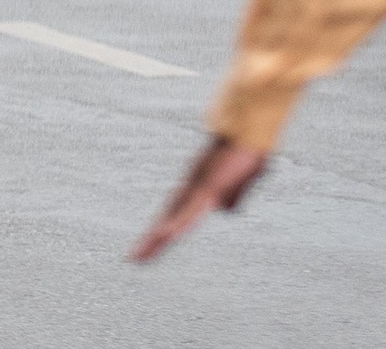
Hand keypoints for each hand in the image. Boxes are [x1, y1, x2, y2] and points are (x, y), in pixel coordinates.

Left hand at [130, 136, 267, 262]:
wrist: (252, 126)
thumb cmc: (249, 147)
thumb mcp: (247, 178)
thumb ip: (236, 194)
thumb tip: (225, 210)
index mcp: (201, 186)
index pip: (179, 213)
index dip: (166, 228)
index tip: (153, 242)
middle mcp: (193, 185)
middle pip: (169, 217)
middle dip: (152, 240)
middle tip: (134, 259)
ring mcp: (197, 186)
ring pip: (172, 218)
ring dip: (156, 239)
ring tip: (138, 257)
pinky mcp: (206, 186)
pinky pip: (188, 210)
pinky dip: (174, 225)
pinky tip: (163, 236)